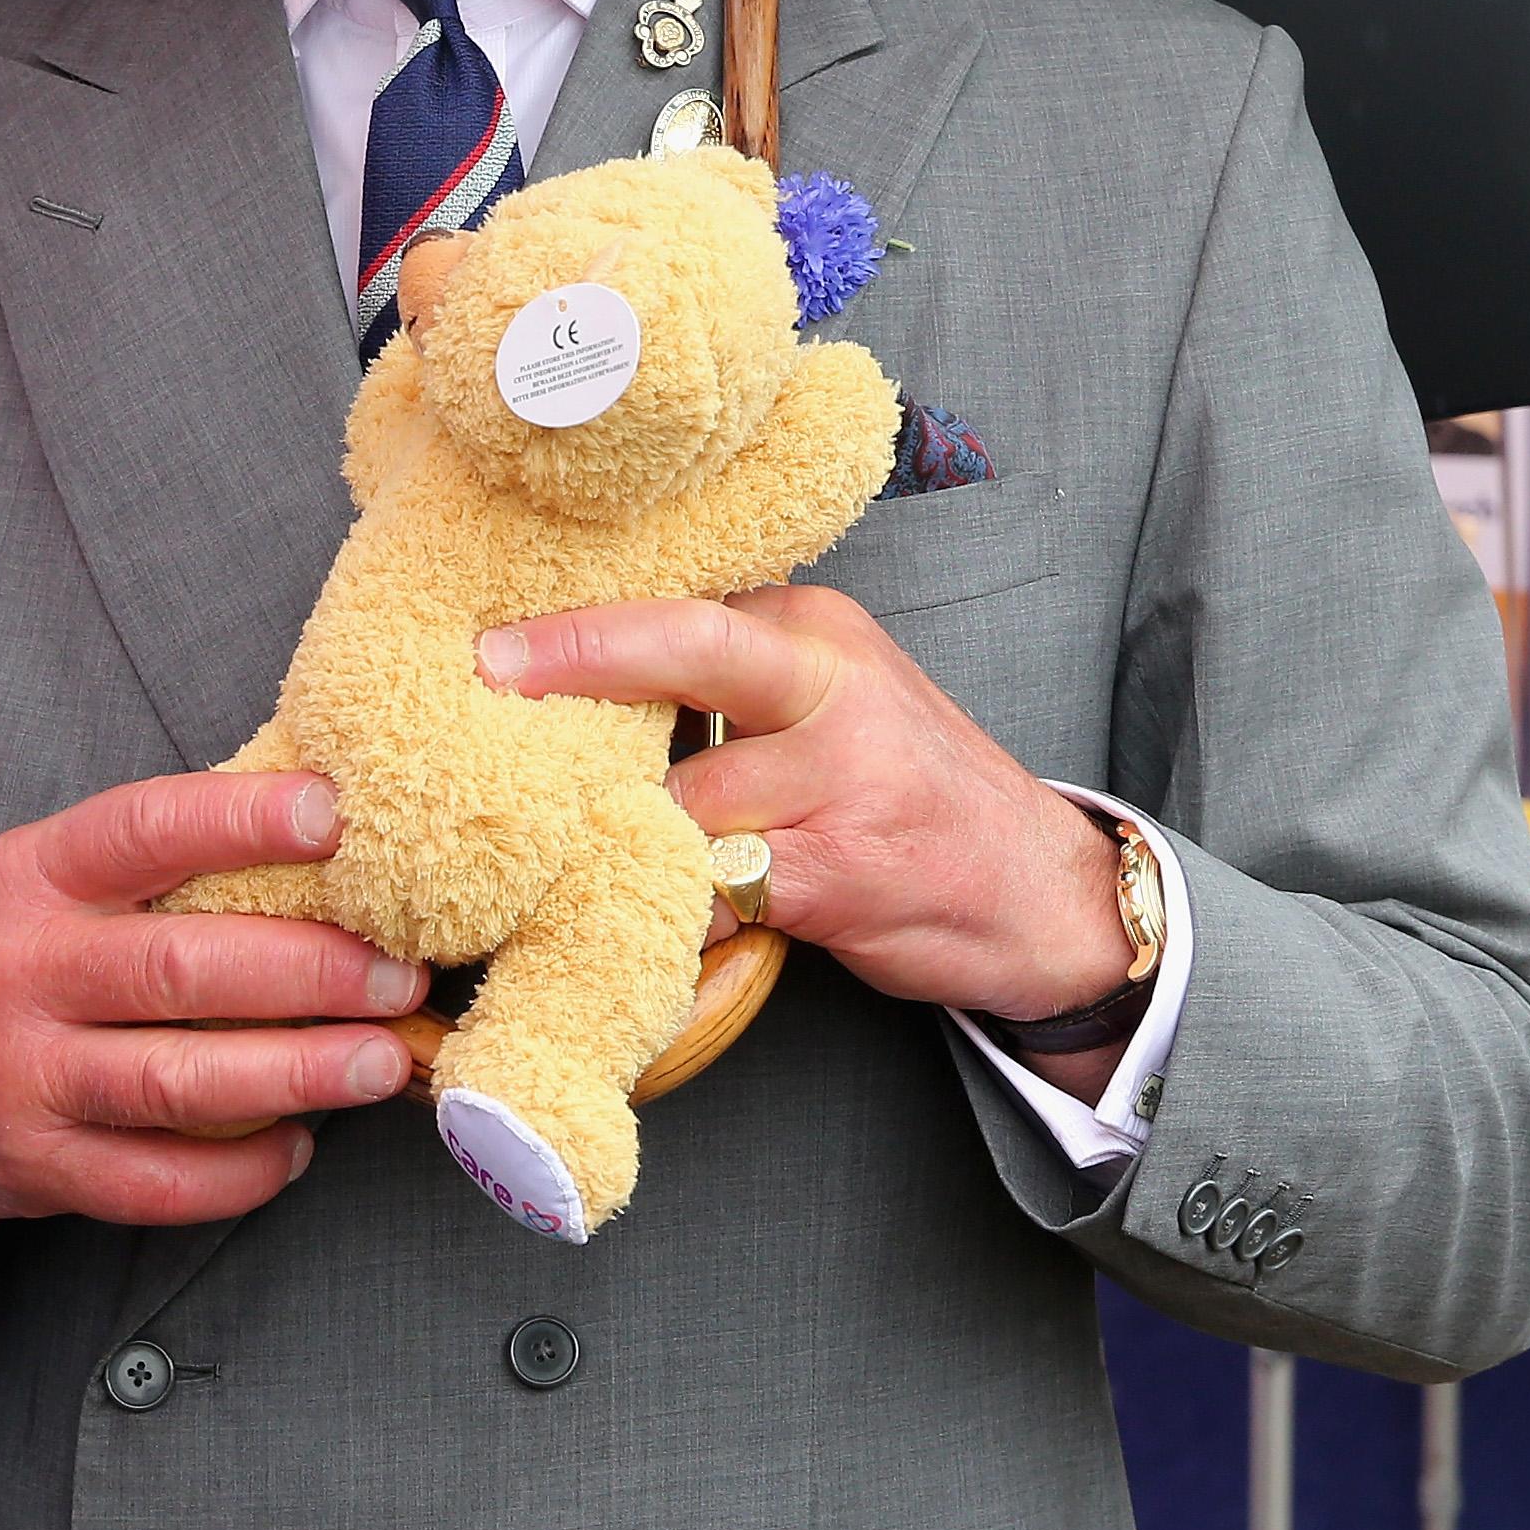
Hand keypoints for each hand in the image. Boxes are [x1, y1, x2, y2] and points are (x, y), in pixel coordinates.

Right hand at [0, 770, 423, 1269]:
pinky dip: (238, 1172)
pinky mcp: (34, 1169)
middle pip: (181, 970)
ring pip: (178, 1082)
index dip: (239, 820)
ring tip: (383, 1062)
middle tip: (402, 975)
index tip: (333, 814)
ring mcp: (22, 1078)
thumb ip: (152, 860)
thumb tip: (320, 831)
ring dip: (298, 1073)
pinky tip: (299, 1146)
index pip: (143, 830)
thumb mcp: (40, 875)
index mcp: (34, 875)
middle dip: (309, 972)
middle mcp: (21, 972)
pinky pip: (153, 1183)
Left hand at [476, 588, 1137, 1099]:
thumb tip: (579, 674)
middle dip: (577, 662)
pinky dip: (657, 912)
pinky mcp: (832, 873)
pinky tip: (628, 926)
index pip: (687, 602)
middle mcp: (832, 686)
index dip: (583, 621)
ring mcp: (839, 780)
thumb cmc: (910, 792)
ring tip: (558, 856)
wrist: (1043, 894)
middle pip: (682, 652)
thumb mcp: (840, 697)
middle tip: (486, 678)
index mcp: (820, 629)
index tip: (492, 640)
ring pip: (678, 795)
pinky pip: (705, 891)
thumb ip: (739, 678)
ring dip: (610, 834)